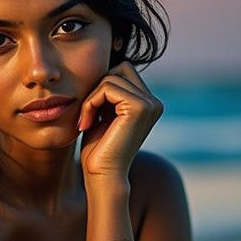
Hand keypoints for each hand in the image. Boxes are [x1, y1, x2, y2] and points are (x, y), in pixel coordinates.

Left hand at [78, 61, 163, 178]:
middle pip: (119, 68)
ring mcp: (150, 104)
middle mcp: (154, 102)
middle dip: (98, 87)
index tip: (90, 113)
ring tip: (86, 121)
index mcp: (148, 104)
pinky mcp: (140, 107)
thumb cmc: (98, 149)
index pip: (121, 72)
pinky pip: (106, 87)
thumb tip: (104, 64)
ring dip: (91, 98)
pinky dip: (90, 102)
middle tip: (88, 114)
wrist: (102, 176)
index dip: (101, 87)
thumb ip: (107, 92)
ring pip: (110, 77)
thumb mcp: (103, 114)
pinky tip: (86, 123)